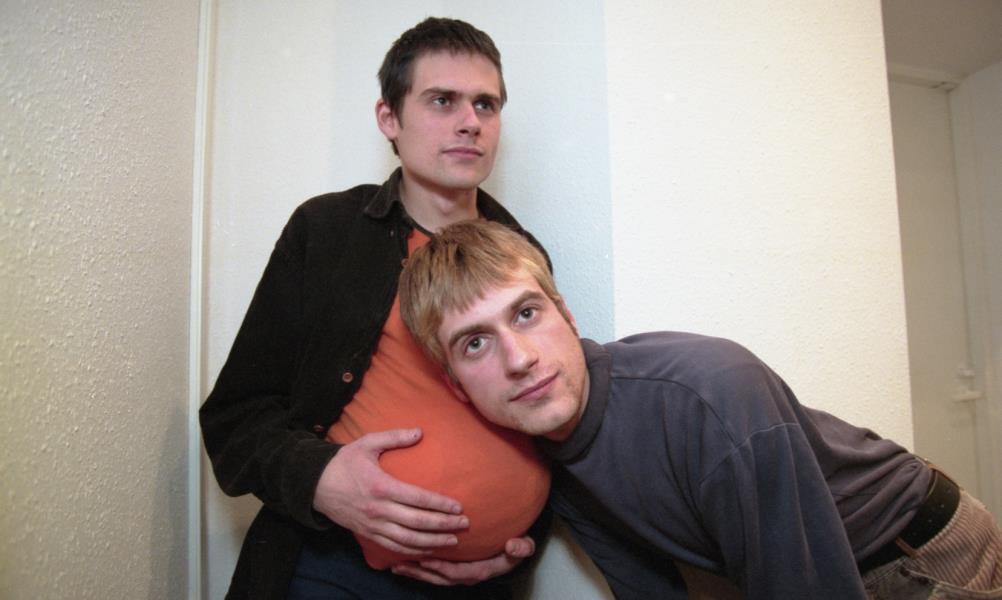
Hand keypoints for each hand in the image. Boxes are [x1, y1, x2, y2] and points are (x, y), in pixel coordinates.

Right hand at [313, 428, 467, 555]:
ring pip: (408, 540)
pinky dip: (414, 551)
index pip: (418, 499)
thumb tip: (420, 431)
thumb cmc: (344, 462)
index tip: (458, 506)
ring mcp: (373, 525)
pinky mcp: (368, 534)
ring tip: (453, 540)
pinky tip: (429, 548)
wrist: (315, 485)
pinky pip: (394, 547)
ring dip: (433, 542)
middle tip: (465, 524)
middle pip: (418, 522)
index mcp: (382, 486)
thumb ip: (394, 437)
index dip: (440, 504)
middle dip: (444, 525)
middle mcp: (379, 510)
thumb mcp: (367, 443)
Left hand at [390, 536, 535, 585]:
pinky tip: (403, 563)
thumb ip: (522, 548)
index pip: (457, 572)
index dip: (441, 568)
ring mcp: (458, 574)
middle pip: (439, 577)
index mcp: (480, 571)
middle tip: (400, 563)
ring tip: (396, 565)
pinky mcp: (452, 570)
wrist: (514, 551)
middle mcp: (467, 576)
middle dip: (419, 572)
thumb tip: (514, 545)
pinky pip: (433, 573)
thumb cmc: (515, 548)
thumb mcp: (523, 547)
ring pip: (433, 577)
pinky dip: (418, 569)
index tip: (425, 560)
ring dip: (415, 572)